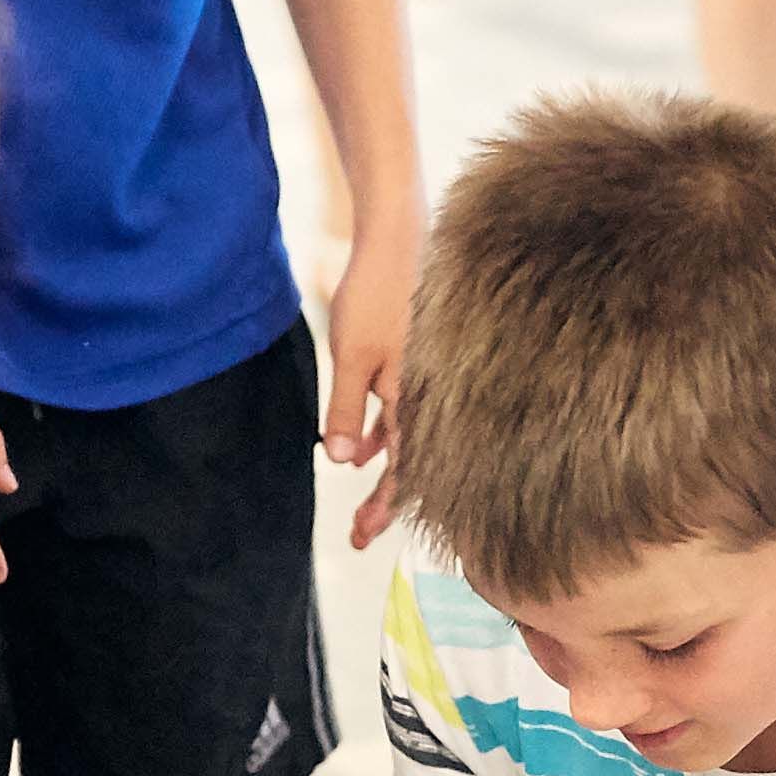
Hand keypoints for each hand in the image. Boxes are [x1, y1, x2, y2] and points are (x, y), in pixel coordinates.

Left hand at [324, 220, 414, 552]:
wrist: (401, 236)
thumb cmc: (376, 295)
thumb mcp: (351, 357)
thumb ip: (347, 412)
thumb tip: (343, 464)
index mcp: (419, 400)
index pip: (407, 473)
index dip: (383, 510)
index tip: (360, 538)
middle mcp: (432, 396)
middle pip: (414, 465)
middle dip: (384, 503)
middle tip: (360, 537)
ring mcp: (429, 379)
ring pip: (411, 440)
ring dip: (386, 470)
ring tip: (364, 501)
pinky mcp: (421, 362)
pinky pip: (408, 412)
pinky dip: (389, 434)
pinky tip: (368, 448)